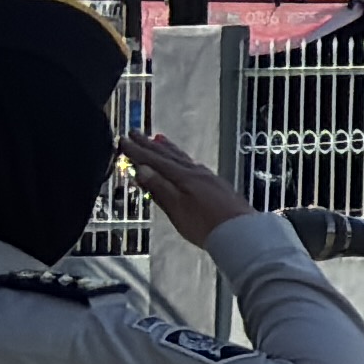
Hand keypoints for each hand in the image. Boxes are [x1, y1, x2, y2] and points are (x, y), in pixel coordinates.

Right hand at [117, 125, 242, 235]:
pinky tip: (183, 160)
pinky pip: (192, 164)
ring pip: (182, 158)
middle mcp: (195, 172)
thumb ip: (159, 187)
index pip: (155, 160)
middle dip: (149, 144)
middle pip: (168, 155)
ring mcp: (207, 177)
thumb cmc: (204, 224)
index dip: (137, 151)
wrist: (240, 232)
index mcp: (183, 177)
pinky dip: (182, 158)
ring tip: (157, 138)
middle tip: (134, 132)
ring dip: (167, 148)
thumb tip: (141, 168)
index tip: (122, 140)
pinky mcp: (216, 184)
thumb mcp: (176, 208)